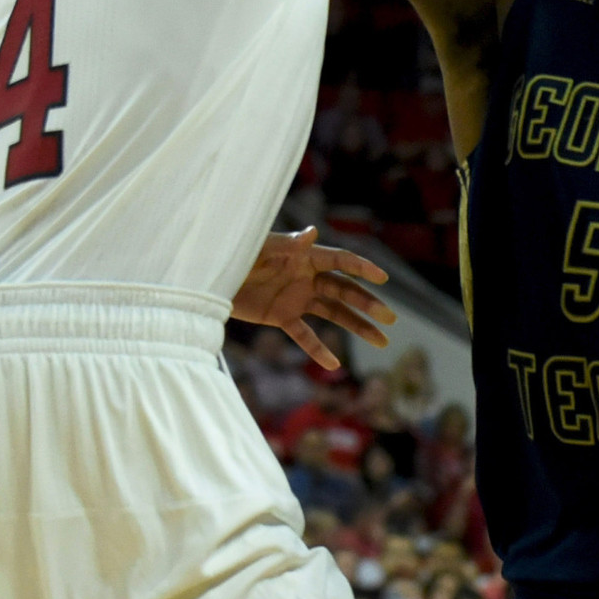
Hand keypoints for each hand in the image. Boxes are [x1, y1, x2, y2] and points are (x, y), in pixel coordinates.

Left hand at [230, 226, 395, 372]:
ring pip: (334, 313)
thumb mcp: (260, 247)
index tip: (383, 279)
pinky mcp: (281, 317)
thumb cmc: (236, 252)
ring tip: (381, 341)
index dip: (362, 268)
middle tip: (390, 318)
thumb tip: (312, 233)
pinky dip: (317, 349)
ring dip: (357, 326)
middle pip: (345, 291)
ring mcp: (296, 298)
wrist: (208, 276)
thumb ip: (287, 244)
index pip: (341, 262)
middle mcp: (306, 277)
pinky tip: (334, 364)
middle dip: (368, 304)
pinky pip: (304, 335)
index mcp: (305, 256)